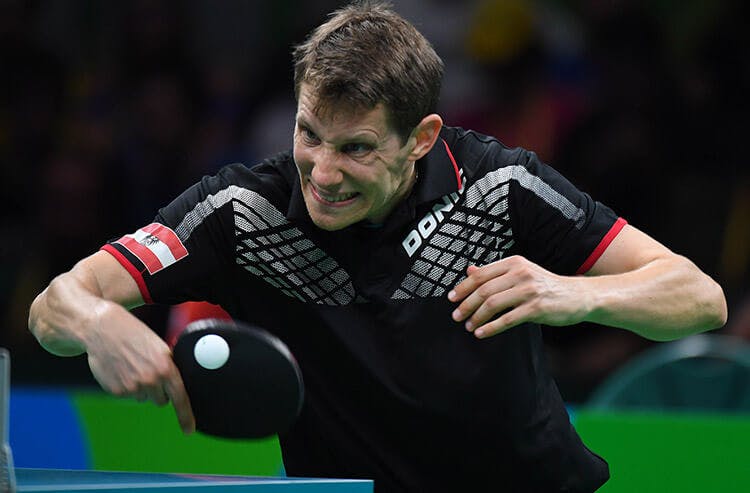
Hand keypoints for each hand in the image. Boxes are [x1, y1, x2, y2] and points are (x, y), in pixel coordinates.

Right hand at [84, 301, 195, 433]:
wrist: (103, 330)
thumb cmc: (134, 335)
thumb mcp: (159, 348)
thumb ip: (169, 368)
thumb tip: (178, 386)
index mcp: (166, 368)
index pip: (180, 398)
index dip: (186, 416)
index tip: (189, 430)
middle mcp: (150, 380)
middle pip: (161, 400)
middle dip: (159, 390)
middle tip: (149, 371)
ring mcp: (132, 387)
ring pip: (144, 398)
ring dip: (141, 387)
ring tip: (133, 365)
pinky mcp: (116, 391)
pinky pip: (128, 395)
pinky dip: (126, 386)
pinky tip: (121, 369)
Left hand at [448, 255, 589, 338]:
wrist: (578, 296)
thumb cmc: (546, 286)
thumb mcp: (521, 273)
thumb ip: (495, 272)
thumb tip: (470, 270)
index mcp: (514, 263)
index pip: (480, 274)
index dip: (463, 287)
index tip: (451, 298)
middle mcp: (520, 274)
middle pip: (484, 290)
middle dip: (466, 304)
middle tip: (456, 315)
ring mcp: (529, 290)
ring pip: (493, 304)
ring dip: (476, 317)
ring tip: (469, 326)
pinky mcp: (536, 308)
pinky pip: (507, 319)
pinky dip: (491, 327)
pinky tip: (482, 333)